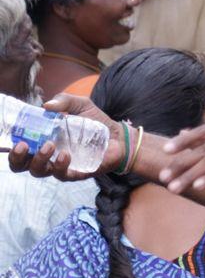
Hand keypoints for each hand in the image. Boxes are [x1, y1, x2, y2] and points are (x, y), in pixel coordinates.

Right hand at [7, 94, 122, 179]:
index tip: (14, 137)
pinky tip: (65, 155)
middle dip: (17, 158)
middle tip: (22, 146)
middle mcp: (47, 155)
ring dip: (38, 160)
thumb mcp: (80, 105)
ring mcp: (60, 165)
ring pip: (39, 171)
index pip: (19, 148)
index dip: (12, 146)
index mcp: (42, 140)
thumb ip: (64, 101)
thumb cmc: (96, 122)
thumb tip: (46, 106)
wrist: (120, 136)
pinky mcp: (76, 173)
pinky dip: (60, 166)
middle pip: (21, 165)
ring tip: (49, 145)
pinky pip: (62, 175)